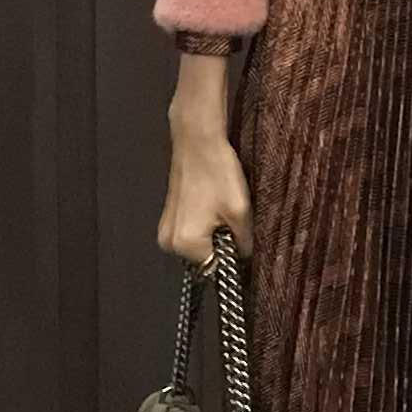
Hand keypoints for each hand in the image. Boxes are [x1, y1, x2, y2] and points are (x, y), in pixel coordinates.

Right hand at [159, 124, 252, 266]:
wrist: (198, 142)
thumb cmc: (217, 172)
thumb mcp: (240, 211)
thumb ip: (245, 243)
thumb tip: (245, 257)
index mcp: (186, 244)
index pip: (217, 269)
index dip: (233, 253)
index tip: (239, 234)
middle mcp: (169, 242)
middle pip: (206, 258)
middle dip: (223, 242)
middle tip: (229, 216)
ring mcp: (166, 231)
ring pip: (200, 245)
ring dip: (214, 233)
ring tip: (219, 206)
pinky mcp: (168, 220)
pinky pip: (192, 233)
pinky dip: (204, 224)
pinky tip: (211, 204)